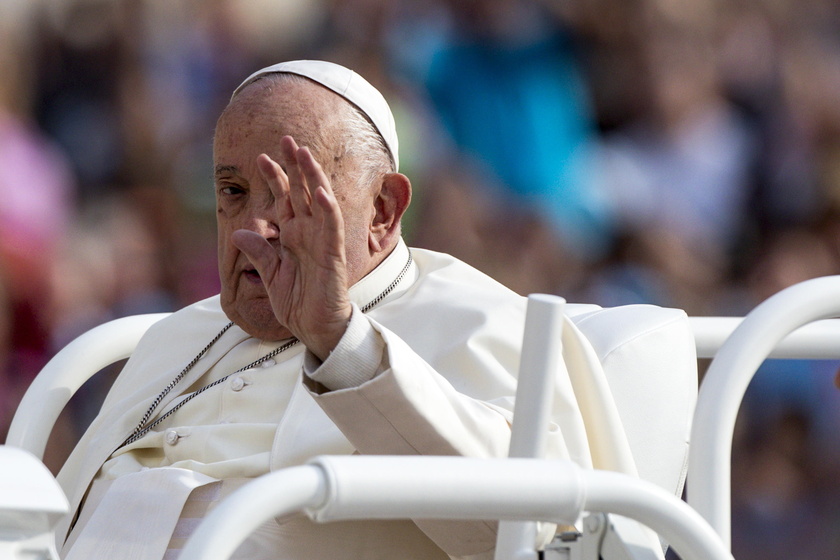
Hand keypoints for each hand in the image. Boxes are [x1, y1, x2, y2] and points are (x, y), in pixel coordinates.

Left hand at [232, 136, 352, 359]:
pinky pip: (331, 227)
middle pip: (302, 191)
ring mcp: (322, 240)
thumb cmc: (298, 302)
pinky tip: (319, 191)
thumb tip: (239, 233)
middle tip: (287, 139)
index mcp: (293, 235)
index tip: (261, 157)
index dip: (276, 177)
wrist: (315, 328)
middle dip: (295, 165)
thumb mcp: (271, 275)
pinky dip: (327, 209)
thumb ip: (259, 253)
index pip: (285, 198)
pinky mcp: (332, 254)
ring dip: (312, 177)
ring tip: (304, 154)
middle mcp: (308, 232)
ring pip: (319, 201)